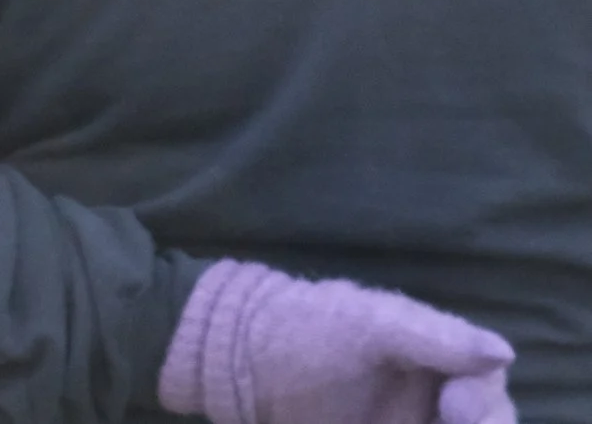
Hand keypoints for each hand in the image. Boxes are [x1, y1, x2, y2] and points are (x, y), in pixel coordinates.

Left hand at [160, 260, 514, 423]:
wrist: (234, 358)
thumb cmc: (303, 327)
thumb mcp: (368, 323)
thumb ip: (435, 335)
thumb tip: (503, 353)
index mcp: (435, 358)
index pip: (487, 389)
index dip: (485, 406)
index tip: (455, 413)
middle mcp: (428, 396)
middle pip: (481, 420)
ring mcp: (400, 418)